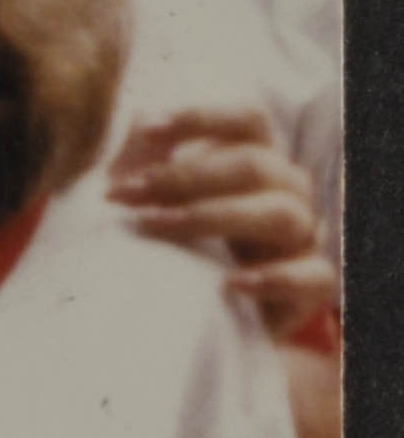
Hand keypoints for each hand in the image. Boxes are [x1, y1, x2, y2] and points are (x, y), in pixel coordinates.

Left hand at [107, 107, 334, 339]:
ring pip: (282, 214)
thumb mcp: (155, 200)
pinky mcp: (310, 287)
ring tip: (155, 226)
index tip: (147, 129)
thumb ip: (147, 159)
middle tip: (125, 194)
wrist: (200, 320)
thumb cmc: (175, 245)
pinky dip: (273, 278)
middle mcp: (287, 192)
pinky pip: (313, 276)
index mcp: (256, 161)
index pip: (249, 121)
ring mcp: (303, 238)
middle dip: (184, 176)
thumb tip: (137, 117)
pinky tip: (229, 284)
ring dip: (213, 217)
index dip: (203, 117)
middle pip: (256, 166)